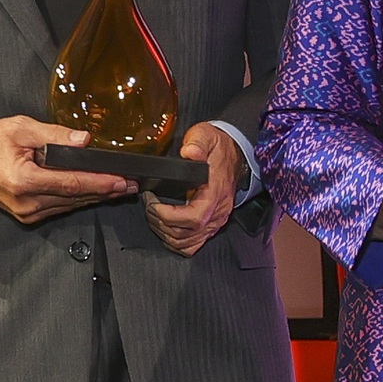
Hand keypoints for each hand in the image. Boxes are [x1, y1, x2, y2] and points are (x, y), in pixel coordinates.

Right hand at [0, 116, 134, 224]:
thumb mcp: (21, 128)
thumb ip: (54, 135)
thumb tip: (83, 141)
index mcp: (24, 181)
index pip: (72, 183)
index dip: (101, 182)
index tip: (121, 180)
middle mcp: (27, 202)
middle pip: (75, 197)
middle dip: (105, 190)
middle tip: (129, 185)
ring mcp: (27, 212)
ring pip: (69, 205)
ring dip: (94, 196)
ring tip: (118, 188)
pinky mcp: (27, 215)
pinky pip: (59, 207)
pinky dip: (76, 199)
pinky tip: (92, 192)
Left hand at [142, 122, 244, 257]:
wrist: (234, 154)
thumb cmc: (218, 148)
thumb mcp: (206, 135)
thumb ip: (197, 143)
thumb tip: (188, 152)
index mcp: (215, 193)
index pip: (193, 217)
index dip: (167, 215)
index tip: (153, 203)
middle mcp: (217, 212)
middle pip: (185, 233)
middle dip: (159, 222)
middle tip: (148, 205)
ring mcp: (215, 222)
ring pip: (186, 243)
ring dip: (164, 233)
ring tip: (154, 215)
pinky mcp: (212, 225)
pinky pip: (193, 245)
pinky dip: (176, 242)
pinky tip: (166, 229)